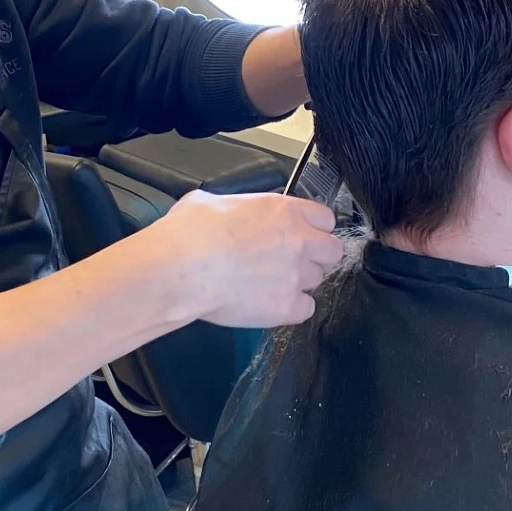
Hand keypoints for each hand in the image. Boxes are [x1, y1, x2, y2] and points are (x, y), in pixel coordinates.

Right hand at [136, 191, 341, 328]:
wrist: (179, 269)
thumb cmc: (189, 233)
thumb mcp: (209, 201)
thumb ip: (234, 207)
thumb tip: (227, 213)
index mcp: (283, 210)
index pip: (325, 218)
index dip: (314, 228)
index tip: (303, 234)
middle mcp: (298, 241)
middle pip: (332, 251)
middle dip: (316, 256)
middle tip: (291, 262)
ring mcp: (295, 275)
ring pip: (317, 280)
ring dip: (299, 282)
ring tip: (270, 285)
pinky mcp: (286, 307)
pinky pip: (306, 309)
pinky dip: (291, 309)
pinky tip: (269, 304)